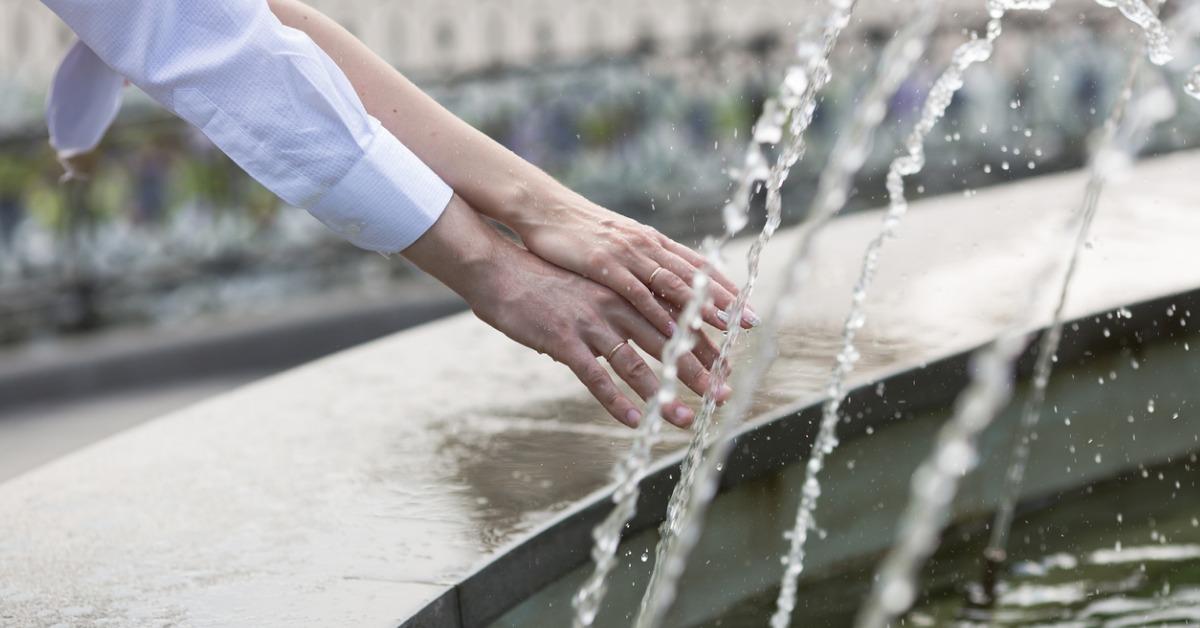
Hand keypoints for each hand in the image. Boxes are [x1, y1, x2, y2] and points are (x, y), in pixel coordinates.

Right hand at [404, 195, 730, 427]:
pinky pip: (597, 377)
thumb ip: (613, 308)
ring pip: (638, 364)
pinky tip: (634, 422)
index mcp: (625, 290)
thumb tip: (630, 328)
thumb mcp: (589, 287)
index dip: (704, 342)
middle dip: (699, 372)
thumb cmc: (543, 279)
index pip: (675, 318)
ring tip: (685, 419)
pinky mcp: (564, 341)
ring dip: (664, 396)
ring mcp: (591, 323)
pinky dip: (617, 402)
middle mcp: (616, 305)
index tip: (728, 363)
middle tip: (723, 395)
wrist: (500, 270)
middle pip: (667, 343)